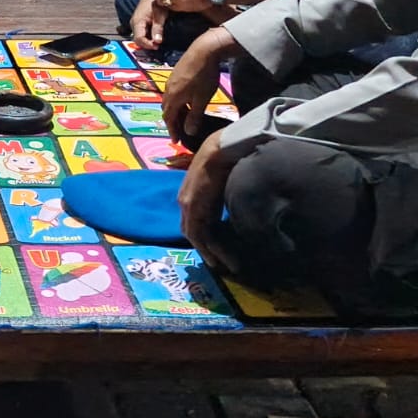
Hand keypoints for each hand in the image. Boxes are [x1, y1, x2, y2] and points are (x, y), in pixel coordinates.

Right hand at [128, 0, 168, 50]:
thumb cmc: (157, 2)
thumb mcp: (160, 15)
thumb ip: (158, 28)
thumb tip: (157, 41)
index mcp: (137, 21)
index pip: (139, 38)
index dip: (147, 44)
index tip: (156, 46)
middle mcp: (134, 23)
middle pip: (138, 40)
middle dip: (147, 44)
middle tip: (158, 46)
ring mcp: (135, 24)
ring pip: (139, 37)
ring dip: (147, 41)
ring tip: (157, 42)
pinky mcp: (139, 24)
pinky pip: (141, 34)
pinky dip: (147, 38)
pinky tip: (155, 37)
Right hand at [163, 28, 233, 141]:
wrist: (204, 50)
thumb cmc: (204, 76)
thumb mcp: (202, 99)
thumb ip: (195, 116)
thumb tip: (188, 132)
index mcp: (173, 98)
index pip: (169, 118)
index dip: (172, 130)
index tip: (176, 140)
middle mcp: (168, 90)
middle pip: (166, 109)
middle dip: (171, 121)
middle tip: (179, 130)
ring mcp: (171, 80)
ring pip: (169, 99)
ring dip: (174, 110)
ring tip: (182, 116)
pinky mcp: (176, 72)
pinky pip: (172, 91)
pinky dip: (176, 100)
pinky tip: (186, 100)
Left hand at [178, 129, 236, 271]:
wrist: (221, 149)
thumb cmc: (226, 158)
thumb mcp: (221, 180)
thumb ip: (221, 193)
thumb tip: (232, 202)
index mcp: (190, 192)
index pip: (194, 220)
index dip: (205, 235)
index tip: (218, 248)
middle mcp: (185, 201)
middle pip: (191, 231)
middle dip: (205, 248)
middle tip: (220, 263)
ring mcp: (187, 206)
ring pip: (196, 237)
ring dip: (210, 253)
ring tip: (224, 267)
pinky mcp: (194, 210)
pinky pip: (201, 236)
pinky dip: (211, 250)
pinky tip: (223, 261)